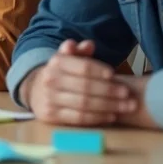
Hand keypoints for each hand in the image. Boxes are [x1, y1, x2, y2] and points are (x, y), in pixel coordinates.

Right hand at [23, 40, 137, 125]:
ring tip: (126, 107)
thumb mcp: (67, 58)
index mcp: (56, 62)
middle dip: (110, 91)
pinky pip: (78, 118)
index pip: (83, 67)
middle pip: (86, 86)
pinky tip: (111, 116)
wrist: (34, 90)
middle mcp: (50, 80)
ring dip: (109, 106)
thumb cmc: (60, 73)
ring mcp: (49, 99)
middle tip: (128, 94)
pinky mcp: (51, 116)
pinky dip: (97, 118)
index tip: (114, 75)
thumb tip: (89, 44)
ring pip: (84, 103)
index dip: (100, 71)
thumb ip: (79, 51)